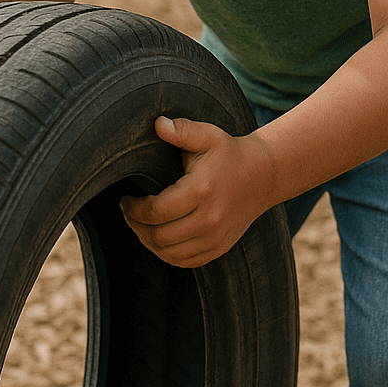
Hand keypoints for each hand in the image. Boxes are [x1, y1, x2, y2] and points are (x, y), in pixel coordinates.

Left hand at [119, 116, 276, 267]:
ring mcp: (216, 238)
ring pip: (168, 253)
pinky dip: (165, 253)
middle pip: (159, 236)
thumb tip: (157, 124)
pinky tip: (158, 237)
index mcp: (201, 190)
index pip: (155, 211)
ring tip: (141, 224)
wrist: (262, 176)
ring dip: (147, 241)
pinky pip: (184, 262)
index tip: (125, 198)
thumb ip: (182, 130)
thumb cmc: (228, 154)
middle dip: (136, 225)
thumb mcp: (207, 135)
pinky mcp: (219, 248)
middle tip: (129, 211)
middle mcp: (209, 219)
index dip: (133, 209)